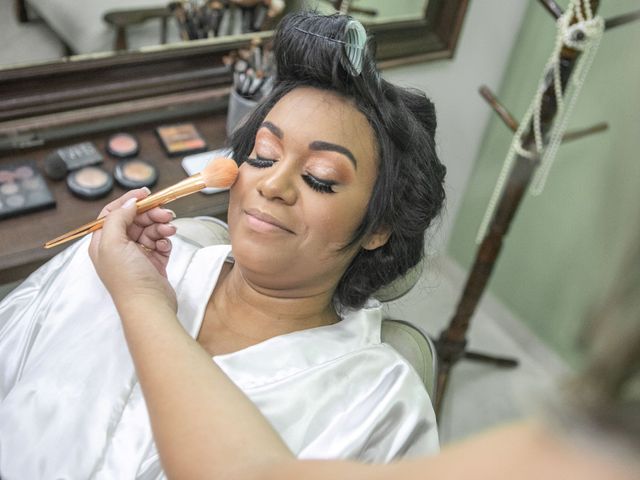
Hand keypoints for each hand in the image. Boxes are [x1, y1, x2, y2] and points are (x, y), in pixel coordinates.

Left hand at [89, 189, 177, 314]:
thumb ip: (117, 217)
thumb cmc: (127, 279)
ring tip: (170, 229)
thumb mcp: (113, 243)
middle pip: (134, 219)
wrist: (149, 306)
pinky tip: (167, 244)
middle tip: (165, 212)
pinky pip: (161, 243)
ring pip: (150, 230)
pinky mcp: (154, 263)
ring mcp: (137, 256)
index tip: (146, 193)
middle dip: (150, 213)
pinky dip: (165, 240)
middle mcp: (118, 248)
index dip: (128, 201)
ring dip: (161, 226)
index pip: (113, 213)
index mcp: (103, 243)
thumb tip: (130, 202)